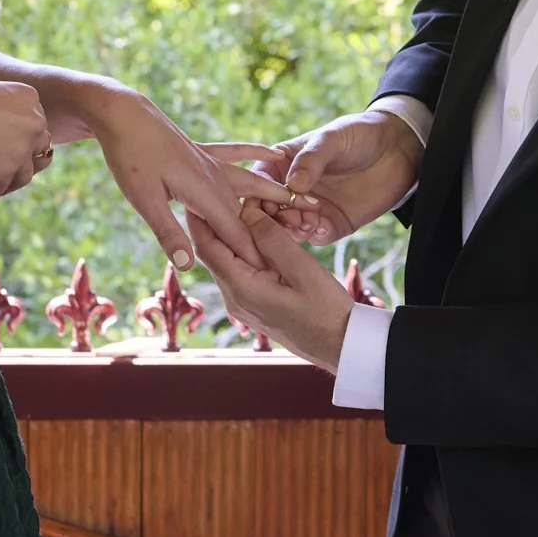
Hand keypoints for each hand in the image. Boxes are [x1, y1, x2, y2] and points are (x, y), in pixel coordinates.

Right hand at [0, 78, 52, 199]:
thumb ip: (1, 116)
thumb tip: (3, 142)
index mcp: (29, 98)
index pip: (35, 124)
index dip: (21, 137)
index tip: (3, 145)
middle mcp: (33, 123)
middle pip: (37, 148)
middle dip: (21, 158)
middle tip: (3, 167)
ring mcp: (21, 149)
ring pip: (25, 173)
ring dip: (10, 180)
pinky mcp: (5, 171)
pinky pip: (3, 188)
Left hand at [81, 86, 294, 269]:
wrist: (124, 115)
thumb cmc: (131, 159)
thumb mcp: (145, 202)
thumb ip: (169, 234)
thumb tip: (190, 265)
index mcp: (204, 194)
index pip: (236, 234)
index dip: (256, 256)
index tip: (278, 277)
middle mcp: (216, 178)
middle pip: (250, 212)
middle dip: (274, 233)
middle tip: (304, 247)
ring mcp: (212, 161)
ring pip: (251, 183)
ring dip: (277, 195)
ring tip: (307, 203)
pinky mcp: (204, 149)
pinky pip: (237, 152)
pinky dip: (255, 153)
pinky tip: (273, 153)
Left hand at [189, 204, 354, 371]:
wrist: (340, 346)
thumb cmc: (327, 311)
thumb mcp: (303, 270)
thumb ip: (272, 240)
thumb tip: (247, 211)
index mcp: (241, 289)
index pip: (208, 246)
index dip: (201, 216)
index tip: (197, 190)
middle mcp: (235, 298)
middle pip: (214, 252)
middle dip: (215, 220)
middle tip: (218, 190)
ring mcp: (244, 304)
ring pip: (229, 260)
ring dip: (233, 234)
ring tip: (239, 206)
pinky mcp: (255, 304)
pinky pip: (242, 271)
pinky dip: (246, 249)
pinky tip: (259, 234)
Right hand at [249, 110, 421, 243]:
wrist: (397, 148)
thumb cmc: (358, 134)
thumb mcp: (331, 138)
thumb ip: (311, 159)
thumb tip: (293, 184)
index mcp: (281, 164)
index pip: (258, 183)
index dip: (256, 195)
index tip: (262, 203)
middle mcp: (291, 190)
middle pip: (268, 212)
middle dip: (272, 219)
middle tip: (286, 217)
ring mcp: (310, 209)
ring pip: (289, 229)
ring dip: (291, 230)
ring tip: (304, 222)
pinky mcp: (332, 224)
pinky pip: (315, 237)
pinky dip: (313, 235)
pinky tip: (319, 227)